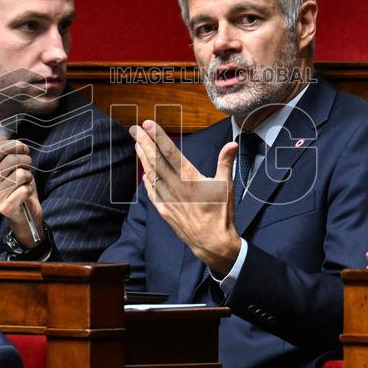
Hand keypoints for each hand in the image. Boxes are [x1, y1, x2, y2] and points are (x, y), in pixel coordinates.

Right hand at [0, 138, 43, 247]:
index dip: (15, 145)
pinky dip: (29, 190)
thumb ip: (6, 151)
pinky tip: (25, 194)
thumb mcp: (14, 165)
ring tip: (25, 182)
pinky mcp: (5, 206)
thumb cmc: (20, 186)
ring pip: (20, 174)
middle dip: (26, 160)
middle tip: (27, 167)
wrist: (26, 213)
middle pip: (11, 159)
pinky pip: (24, 189)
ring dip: (28, 177)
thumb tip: (0, 137)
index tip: (23, 150)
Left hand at [133, 120, 241, 276]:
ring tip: (137, 144)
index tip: (148, 124)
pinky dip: (147, 181)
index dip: (158, 137)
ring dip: (143, 158)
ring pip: (151, 175)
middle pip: (156, 161)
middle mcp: (176, 187)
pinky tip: (144, 173)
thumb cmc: (221, 213)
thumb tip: (232, 143)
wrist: (212, 242)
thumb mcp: (227, 185)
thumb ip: (225, 162)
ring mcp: (168, 199)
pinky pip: (152, 192)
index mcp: (191, 179)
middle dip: (144, 143)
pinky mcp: (165, 211)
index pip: (170, 152)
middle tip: (134, 129)